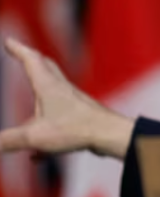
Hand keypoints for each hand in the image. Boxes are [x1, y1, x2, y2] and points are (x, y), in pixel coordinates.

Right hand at [0, 37, 134, 159]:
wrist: (111, 135)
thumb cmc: (76, 129)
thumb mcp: (34, 136)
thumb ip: (8, 141)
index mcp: (48, 87)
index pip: (31, 61)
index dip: (18, 49)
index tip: (9, 41)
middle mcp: (62, 90)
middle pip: (46, 68)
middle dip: (32, 60)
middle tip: (23, 54)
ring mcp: (73, 103)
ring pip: (54, 92)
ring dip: (41, 91)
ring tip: (30, 100)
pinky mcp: (81, 117)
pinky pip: (60, 119)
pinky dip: (46, 129)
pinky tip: (37, 155)